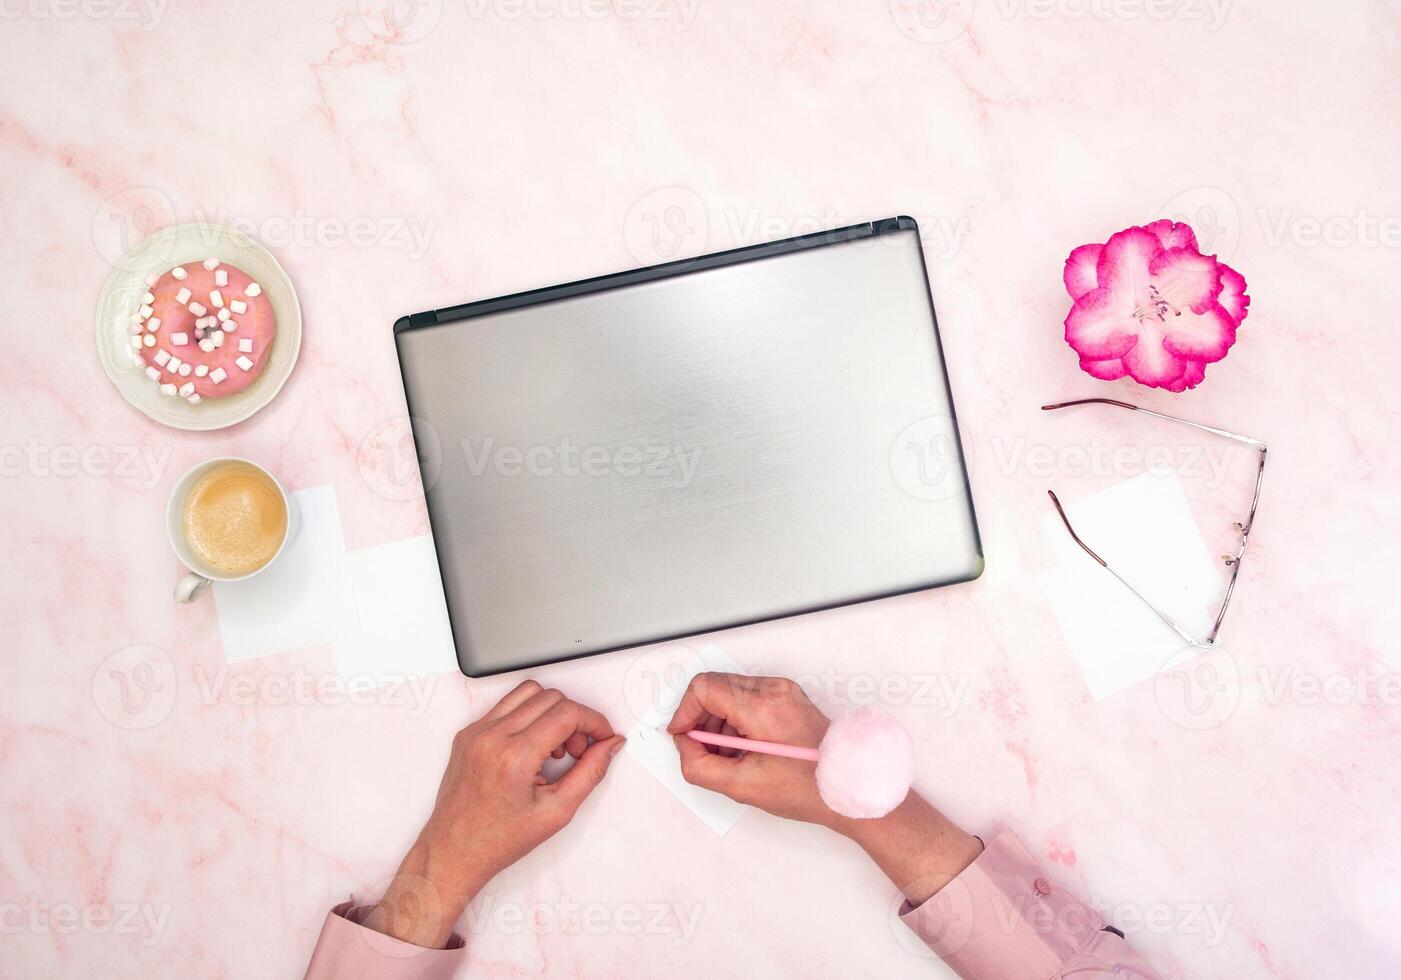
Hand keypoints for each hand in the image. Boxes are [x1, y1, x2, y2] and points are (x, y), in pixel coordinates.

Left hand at [364, 680, 624, 947]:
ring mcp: (476, 731)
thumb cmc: (497, 840)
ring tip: (554, 747)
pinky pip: (506, 706)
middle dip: (575, 718)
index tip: (603, 736)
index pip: (567, 713)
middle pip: (551, 697)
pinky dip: (528, 717)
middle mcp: (491, 736)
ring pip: (528, 692)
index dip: (594, 721)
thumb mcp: (556, 812)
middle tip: (579, 750)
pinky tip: (532, 747)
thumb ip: (590, 773)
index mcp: (513, 756)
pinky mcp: (467, 733)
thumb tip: (609, 746)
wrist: (453, 852)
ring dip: (551, 712)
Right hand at [667, 671, 981, 904]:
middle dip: (700, 719)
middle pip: (714, 687)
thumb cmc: (808, 789)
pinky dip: (735, 721)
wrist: (848, 789)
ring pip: (729, 692)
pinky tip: (744, 749)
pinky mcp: (788, 697)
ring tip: (728, 756)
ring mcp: (783, 691)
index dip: (684, 713)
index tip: (682, 736)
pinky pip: (747, 698)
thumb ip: (699, 766)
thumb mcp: (743, 786)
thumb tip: (683, 746)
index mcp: (763, 707)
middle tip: (701, 751)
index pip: (703, 688)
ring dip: (717, 722)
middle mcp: (774, 690)